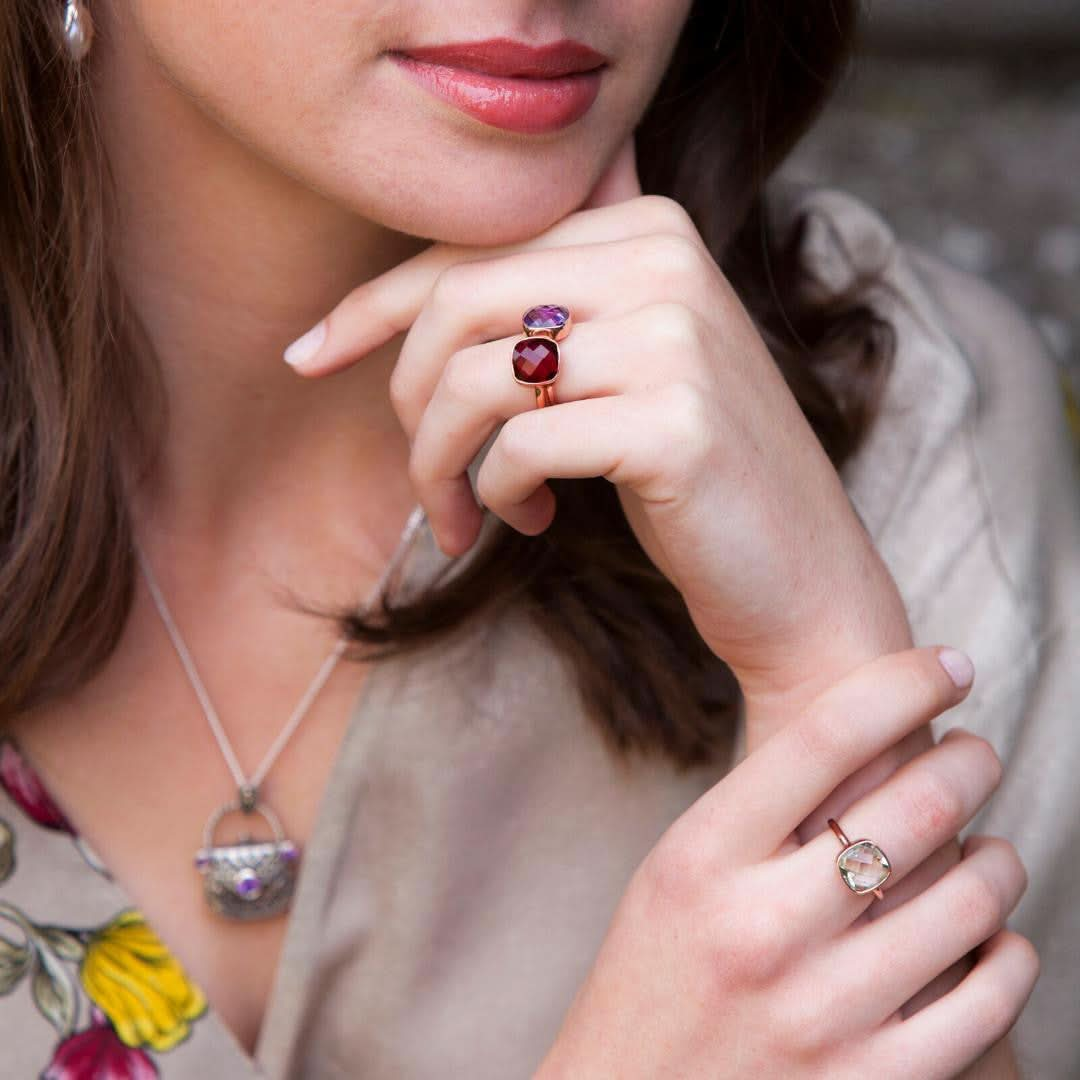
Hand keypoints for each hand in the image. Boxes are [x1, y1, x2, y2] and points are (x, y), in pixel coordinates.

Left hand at [283, 134, 909, 721]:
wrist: (798, 578)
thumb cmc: (691, 478)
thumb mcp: (625, 366)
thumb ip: (560, 295)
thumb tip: (439, 273)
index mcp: (647, 228)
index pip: (470, 251)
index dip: (371, 307)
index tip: (306, 357)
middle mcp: (666, 259)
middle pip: (456, 303)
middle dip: (406, 403)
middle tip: (426, 482)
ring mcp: (676, 336)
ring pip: (473, 378)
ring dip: (439, 465)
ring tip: (462, 518)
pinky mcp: (674, 421)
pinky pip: (517, 446)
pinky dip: (495, 495)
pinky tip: (532, 523)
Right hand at [533, 647, 1038, 1079]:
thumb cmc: (652, 976)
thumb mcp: (675, 874)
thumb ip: (757, 817)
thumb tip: (869, 746)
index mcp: (701, 858)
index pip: (824, 735)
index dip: (903, 683)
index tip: (947, 667)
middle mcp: (760, 927)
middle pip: (911, 808)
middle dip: (968, 762)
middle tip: (975, 753)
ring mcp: (819, 1012)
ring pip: (966, 901)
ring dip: (997, 859)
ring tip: (990, 847)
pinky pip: (983, 1002)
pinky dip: (1008, 955)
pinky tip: (995, 936)